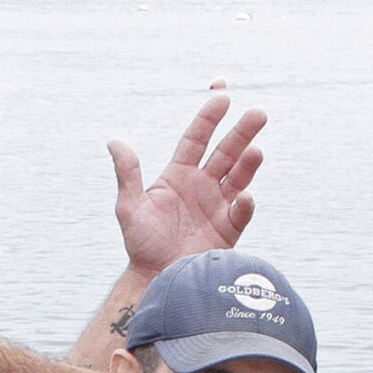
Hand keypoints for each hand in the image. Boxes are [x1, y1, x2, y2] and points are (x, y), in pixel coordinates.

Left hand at [107, 93, 266, 275]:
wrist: (156, 278)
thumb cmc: (141, 243)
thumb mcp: (129, 207)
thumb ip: (127, 174)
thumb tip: (114, 142)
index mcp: (179, 174)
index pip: (197, 137)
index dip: (209, 117)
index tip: (223, 95)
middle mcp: (202, 185)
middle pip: (226, 151)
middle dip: (241, 132)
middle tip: (258, 114)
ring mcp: (218, 206)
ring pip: (239, 177)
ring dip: (249, 163)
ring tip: (256, 149)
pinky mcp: (228, 229)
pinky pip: (240, 213)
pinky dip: (244, 204)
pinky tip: (244, 196)